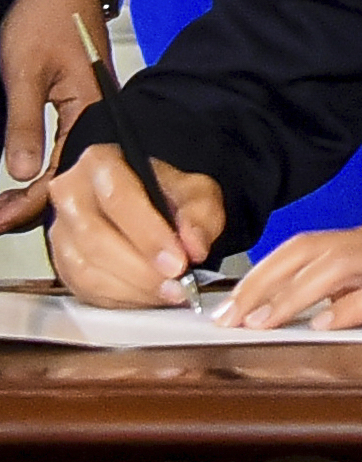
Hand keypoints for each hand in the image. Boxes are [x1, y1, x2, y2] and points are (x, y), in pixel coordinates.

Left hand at [0, 0, 105, 229]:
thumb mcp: (23, 74)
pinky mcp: (83, 104)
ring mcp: (92, 109)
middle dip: (34, 203)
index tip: (0, 218)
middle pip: (73, 174)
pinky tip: (28, 178)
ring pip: (70, 163)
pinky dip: (46, 167)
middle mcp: (99, 113)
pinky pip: (69, 146)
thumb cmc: (45, 20)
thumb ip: (24, 125)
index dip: (31, 201)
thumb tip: (21, 172)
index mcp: (92, 108)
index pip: (65, 170)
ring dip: (38, 188)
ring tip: (6, 206)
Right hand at [43, 144, 222, 306]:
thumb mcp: (196, 191)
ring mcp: (61, 230)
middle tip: (176, 284)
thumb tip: (194, 246)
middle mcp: (71, 193)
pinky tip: (147, 297)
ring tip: (168, 293)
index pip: (119, 199)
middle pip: (96, 238)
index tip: (178, 261)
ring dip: (131, 288)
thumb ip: (200, 214)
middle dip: (141, 268)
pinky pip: (82, 288)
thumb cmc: (167, 194)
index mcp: (101, 163)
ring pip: (85, 268)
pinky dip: (119, 299)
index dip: (149, 235)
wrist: (148, 205)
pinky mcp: (60, 262)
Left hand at [217, 198, 361, 330]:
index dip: (266, 274)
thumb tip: (333, 311)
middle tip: (225, 320)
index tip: (233, 305)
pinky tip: (329, 327)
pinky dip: (350, 308)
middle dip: (260, 285)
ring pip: (333, 267)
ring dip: (290, 296)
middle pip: (307, 251)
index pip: (309, 247)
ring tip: (260, 325)